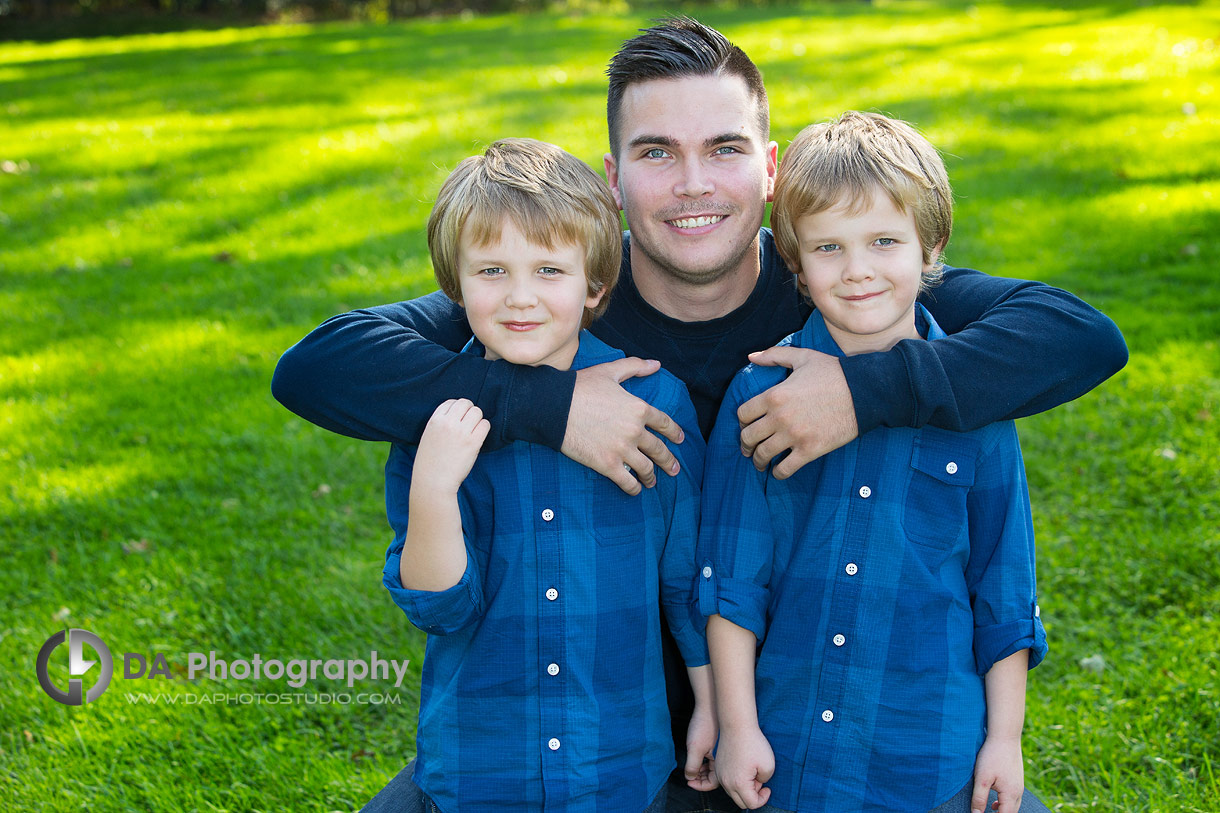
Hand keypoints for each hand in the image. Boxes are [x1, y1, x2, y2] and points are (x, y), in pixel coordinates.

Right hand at [415, 399, 490, 492]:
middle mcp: (448, 423)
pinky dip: (484, 428)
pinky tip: (478, 437)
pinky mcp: (473, 442)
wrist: (433, 482)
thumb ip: (439, 424)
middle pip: (465, 403)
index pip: (451, 402)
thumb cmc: (429, 463)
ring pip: (477, 412)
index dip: (457, 409)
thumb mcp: (428, 437)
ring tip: (473, 431)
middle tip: (468, 423)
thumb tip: (456, 416)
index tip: (458, 418)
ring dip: (477, 419)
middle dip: (469, 411)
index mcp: (434, 421)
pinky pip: (485, 425)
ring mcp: (461, 432)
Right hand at [561, 357, 684, 494]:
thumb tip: (655, 364)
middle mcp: (635, 431)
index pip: (664, 423)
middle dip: (669, 461)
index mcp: (639, 408)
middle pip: (659, 450)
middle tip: (675, 469)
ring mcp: (622, 449)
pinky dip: (634, 488)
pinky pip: (627, 482)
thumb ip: (635, 366)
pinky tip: (635, 490)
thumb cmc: (580, 386)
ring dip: (652, 477)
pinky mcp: (607, 464)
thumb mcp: (610, 371)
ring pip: (646, 468)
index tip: (680, 440)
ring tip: (653, 482)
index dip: (675, 433)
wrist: (554, 407)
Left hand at [684, 700, 718, 790]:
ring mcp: (721, 750)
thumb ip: (692, 766)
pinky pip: (713, 757)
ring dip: (703, 770)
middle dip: (702, 778)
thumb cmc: (703, 725)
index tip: (689, 783)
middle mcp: (723, 758)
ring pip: (713, 766)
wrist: (710, 704)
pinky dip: (705, 761)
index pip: (713, 782)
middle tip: (690, 777)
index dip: (701, 785)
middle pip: (714, 775)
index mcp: (721, 762)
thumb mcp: (695, 748)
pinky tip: (697, 757)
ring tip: (693, 769)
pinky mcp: (719, 743)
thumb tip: (690, 778)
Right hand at [714, 725, 773, 809]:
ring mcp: (720, 775)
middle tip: (759, 780)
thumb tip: (757, 783)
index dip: (763, 799)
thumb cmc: (753, 743)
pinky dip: (736, 781)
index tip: (767, 787)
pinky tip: (744, 767)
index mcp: (739, 784)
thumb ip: (764, 780)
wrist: (736, 725)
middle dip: (752, 796)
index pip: (752, 804)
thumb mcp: (769, 765)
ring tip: (752, 772)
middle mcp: (726, 782)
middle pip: (741, 802)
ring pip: (733, 793)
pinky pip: (727, 782)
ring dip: (744, 788)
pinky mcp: (718, 767)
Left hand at [737, 347, 857, 477]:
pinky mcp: (810, 450)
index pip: (743, 414)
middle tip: (748, 449)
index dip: (742, 422)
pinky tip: (778, 471)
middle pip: (748, 437)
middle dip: (745, 444)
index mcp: (774, 395)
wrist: (864, 391)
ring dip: (758, 461)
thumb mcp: (803, 356)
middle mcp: (780, 417)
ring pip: (763, 455)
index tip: (746, 426)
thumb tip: (751, 356)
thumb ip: (774, 355)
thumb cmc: (834, 372)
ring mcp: (794, 435)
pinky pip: (785, 469)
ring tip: (760, 463)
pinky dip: (778, 473)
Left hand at [971, 736, 1023, 812]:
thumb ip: (979, 798)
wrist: (1005, 736)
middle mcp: (1018, 792)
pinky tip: (994, 801)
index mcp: (1011, 794)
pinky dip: (1005, 803)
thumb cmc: (992, 756)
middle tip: (985, 812)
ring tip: (989, 809)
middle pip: (1011, 812)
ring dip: (1003, 810)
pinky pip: (1013, 797)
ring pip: (1013, 805)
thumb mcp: (982, 778)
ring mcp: (1019, 785)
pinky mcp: (1017, 779)